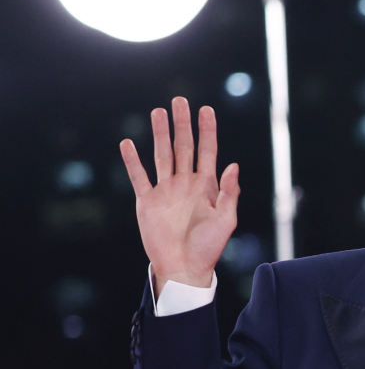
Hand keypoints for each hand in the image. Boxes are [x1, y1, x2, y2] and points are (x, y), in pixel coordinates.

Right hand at [120, 97, 239, 294]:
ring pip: (162, 155)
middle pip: (183, 147)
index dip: (207, 130)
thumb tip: (233, 165)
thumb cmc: (209, 248)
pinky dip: (132, 160)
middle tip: (179, 100)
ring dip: (159, 134)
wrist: (184, 268)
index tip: (206, 109)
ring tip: (158, 112)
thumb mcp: (226, 220)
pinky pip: (139, 177)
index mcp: (206, 187)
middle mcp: (186, 184)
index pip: (207, 151)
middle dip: (182, 124)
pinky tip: (128, 143)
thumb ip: (229, 193)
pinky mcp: (148, 202)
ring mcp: (166, 191)